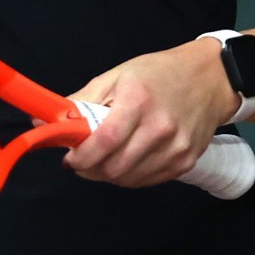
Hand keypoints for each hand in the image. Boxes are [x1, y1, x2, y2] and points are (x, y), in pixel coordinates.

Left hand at [62, 38, 240, 187]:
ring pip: (129, 179)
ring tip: (104, 159)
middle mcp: (159, 127)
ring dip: (108, 174)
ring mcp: (175, 148)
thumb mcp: (117, 76)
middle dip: (90, 169)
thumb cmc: (159, 73)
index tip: (70, 158)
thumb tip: (44, 120)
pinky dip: (130, 176)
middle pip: (114, 167)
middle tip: (83, 160)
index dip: (81, 157)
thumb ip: (82, 100)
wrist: (210, 78)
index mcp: (138, 100)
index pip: (104, 142)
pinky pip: (147, 181)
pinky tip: (127, 160)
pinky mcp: (186, 162)